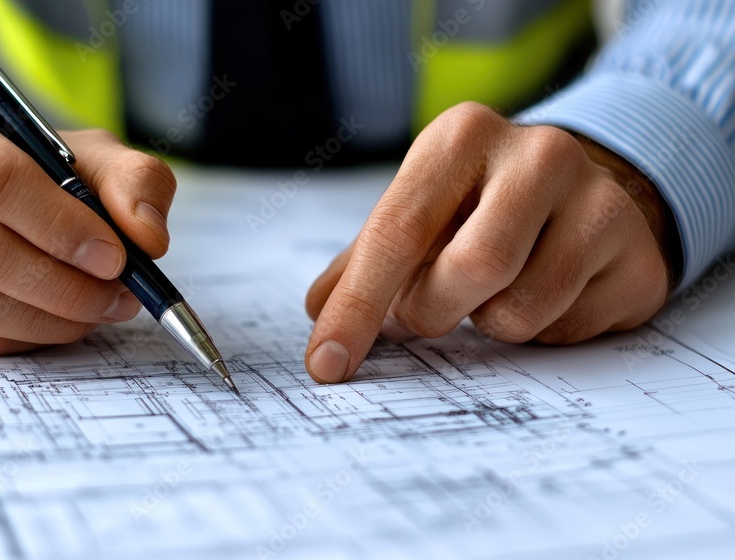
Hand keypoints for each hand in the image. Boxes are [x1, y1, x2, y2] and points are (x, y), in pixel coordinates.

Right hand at [0, 90, 175, 353]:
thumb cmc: (25, 167)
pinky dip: (19, 336)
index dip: (62, 228)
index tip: (116, 257)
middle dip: (64, 285)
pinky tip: (53, 322)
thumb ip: (132, 182)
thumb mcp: (83, 154)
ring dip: (48, 319)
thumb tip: (148, 238)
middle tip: (118, 297)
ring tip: (96, 311)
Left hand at [304, 102, 676, 382]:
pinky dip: (538, 334)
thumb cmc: (481, 207)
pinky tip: (548, 296)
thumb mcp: (420, 213)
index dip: (357, 306)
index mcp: (463, 136)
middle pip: (469, 269)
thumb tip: (319, 311)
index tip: (328, 362)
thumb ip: (364, 262)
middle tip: (430, 310)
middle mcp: (538, 154)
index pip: (398, 230)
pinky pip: (567, 331)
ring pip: (520, 311)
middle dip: (432, 312)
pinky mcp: (638, 257)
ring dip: (489, 324)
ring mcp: (599, 201)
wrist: (585, 192)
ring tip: (494, 292)